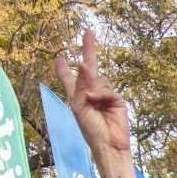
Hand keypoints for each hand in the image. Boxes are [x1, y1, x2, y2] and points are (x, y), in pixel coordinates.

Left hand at [55, 30, 130, 166]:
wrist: (108, 144)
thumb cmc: (90, 129)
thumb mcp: (78, 106)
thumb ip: (81, 85)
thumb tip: (85, 64)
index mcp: (77, 96)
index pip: (69, 78)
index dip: (64, 68)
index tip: (59, 58)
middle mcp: (91, 93)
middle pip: (90, 67)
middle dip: (89, 50)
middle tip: (87, 33)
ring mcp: (105, 95)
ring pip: (100, 79)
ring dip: (94, 88)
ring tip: (92, 102)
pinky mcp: (117, 100)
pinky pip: (108, 89)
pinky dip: (102, 94)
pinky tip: (98, 101)